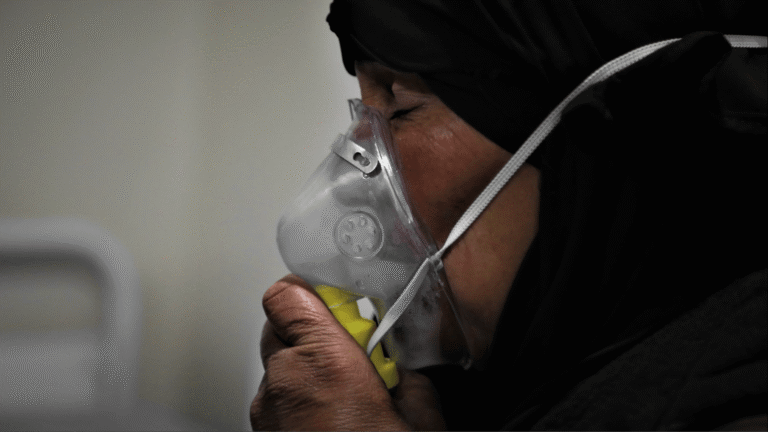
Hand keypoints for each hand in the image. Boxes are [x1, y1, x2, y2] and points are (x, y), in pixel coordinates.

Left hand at [250, 274, 444, 430]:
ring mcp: (267, 413)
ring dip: (305, 367)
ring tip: (346, 394)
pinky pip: (277, 398)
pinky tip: (331, 419)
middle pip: (279, 326)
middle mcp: (283, 383)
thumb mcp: (421, 423)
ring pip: (277, 365)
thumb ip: (409, 381)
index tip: (338, 300)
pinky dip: (298, 397)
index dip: (309, 290)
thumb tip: (402, 372)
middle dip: (312, 330)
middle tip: (352, 349)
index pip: (286, 295)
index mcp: (322, 364)